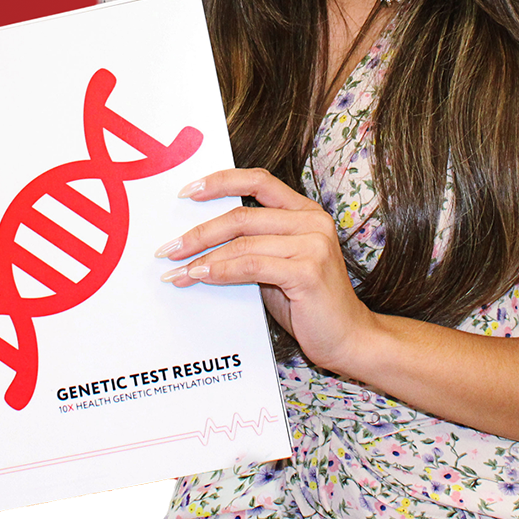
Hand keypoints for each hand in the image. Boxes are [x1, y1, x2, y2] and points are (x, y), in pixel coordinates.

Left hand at [156, 168, 375, 374]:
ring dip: (203, 256)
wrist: (349, 338)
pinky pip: (252, 265)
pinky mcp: (308, 271)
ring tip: (178, 270)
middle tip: (169, 248)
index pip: (259, 180)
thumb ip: (252, 246)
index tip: (187, 191)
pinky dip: (221, 270)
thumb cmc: (309, 303)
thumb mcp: (279, 264)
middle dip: (199, 231)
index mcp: (305, 211)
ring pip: (243, 242)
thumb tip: (200, 243)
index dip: (221, 181)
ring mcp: (313, 244)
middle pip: (242, 215)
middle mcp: (312, 221)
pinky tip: (202, 275)